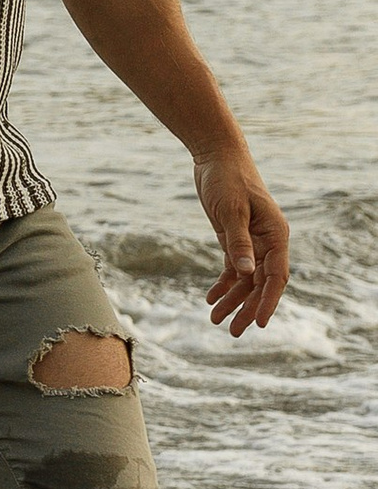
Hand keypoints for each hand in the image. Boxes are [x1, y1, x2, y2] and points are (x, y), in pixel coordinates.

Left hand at [193, 148, 288, 334]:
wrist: (216, 157)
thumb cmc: (228, 179)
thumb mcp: (231, 211)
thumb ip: (238, 242)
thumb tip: (247, 273)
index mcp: (275, 235)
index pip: (276, 276)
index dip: (269, 301)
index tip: (260, 323)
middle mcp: (267, 241)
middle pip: (261, 283)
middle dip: (248, 308)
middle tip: (233, 331)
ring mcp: (251, 241)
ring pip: (246, 279)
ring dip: (233, 300)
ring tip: (214, 320)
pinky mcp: (234, 239)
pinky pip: (232, 268)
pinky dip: (223, 284)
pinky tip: (210, 298)